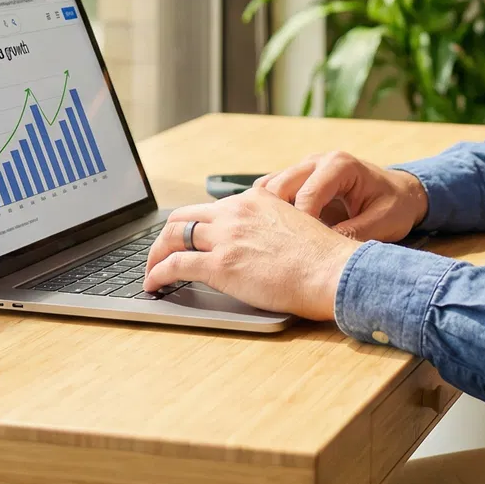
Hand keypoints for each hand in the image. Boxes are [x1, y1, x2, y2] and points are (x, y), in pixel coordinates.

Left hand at [142, 186, 362, 318]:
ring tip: (151, 271)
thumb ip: (270, 226)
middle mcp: (236, 212)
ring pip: (172, 237)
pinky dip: (157, 274)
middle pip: (183, 216)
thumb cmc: (324, 259)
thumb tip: (258, 245)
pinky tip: (153, 284)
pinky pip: (175, 265)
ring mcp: (225, 237)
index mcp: (255, 199)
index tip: (187, 239)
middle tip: (160, 253)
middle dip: (166, 236)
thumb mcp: (295, 225)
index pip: (210, 208)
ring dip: (155, 255)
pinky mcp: (219, 265)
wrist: (333, 271)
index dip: (193, 225)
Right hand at [254, 151, 429, 243]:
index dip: (302, 224)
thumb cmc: (394, 206)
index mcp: (340, 165)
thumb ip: (355, 233)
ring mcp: (303, 169)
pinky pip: (270, 193)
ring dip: (268, 214)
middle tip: (285, 249)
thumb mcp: (384, 222)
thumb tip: (324, 251)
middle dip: (279, 218)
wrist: (398, 194)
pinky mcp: (295, 181)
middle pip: (280, 185)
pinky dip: (268, 212)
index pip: (307, 193)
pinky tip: (276, 235)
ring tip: (276, 243)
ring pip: (268, 187)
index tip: (304, 251)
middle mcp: (317, 161)